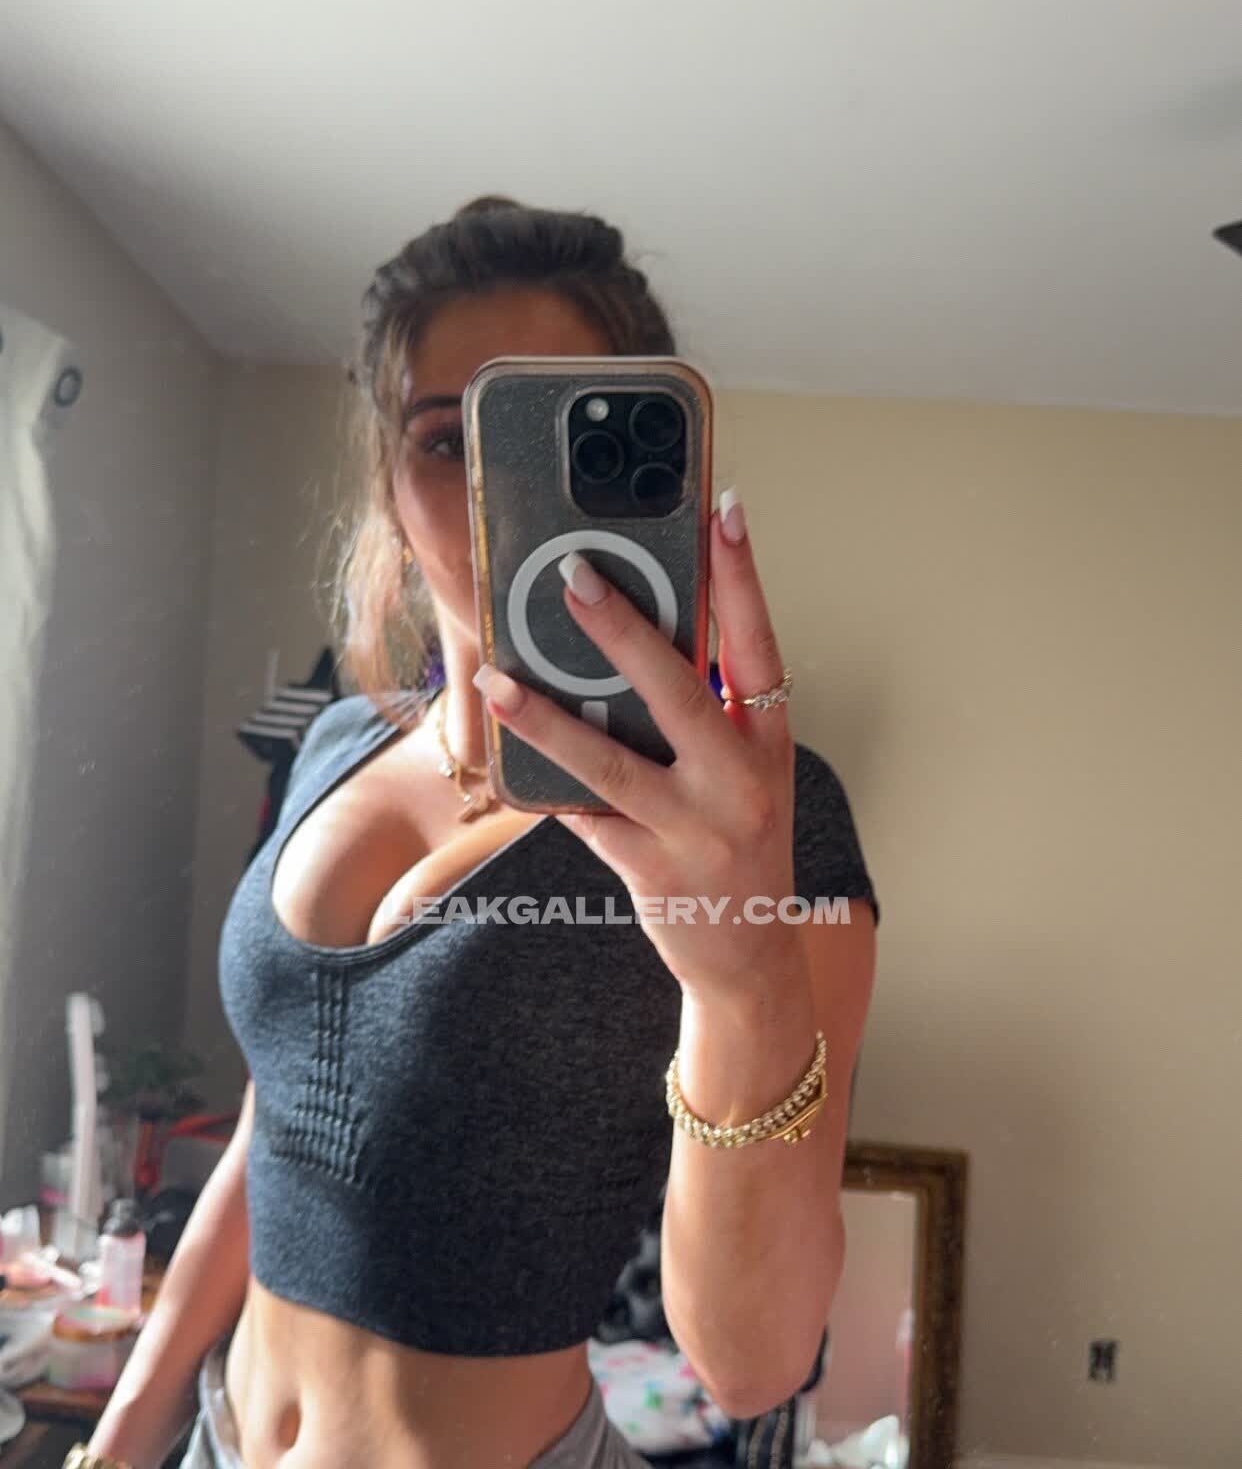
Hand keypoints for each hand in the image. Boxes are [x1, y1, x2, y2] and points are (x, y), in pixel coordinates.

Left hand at [473, 492, 802, 1001]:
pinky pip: (584, 815)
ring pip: (610, 762)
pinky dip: (544, 783)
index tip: (724, 509)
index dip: (743, 577)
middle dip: (622, 628)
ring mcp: (695, 828)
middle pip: (678, 690)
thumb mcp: (742, 776)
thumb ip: (704, 717)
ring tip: (500, 679)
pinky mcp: (650, 868)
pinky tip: (504, 753)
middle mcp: (740, 781)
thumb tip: (632, 649)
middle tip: (573, 576)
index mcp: (768, 743)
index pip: (760, 645)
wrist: (751, 959)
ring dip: (548, 717)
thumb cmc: (738, 849)